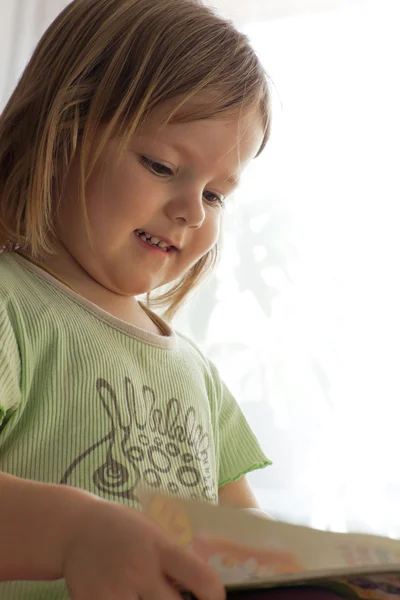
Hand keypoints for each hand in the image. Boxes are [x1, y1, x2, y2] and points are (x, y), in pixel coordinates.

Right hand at [62, 498, 224, 599]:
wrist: (76, 527)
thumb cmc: (123, 530)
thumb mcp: (153, 533)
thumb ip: (174, 560)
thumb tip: (202, 591)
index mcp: (160, 547)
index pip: (201, 577)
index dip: (215, 596)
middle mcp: (139, 569)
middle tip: (172, 599)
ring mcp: (114, 589)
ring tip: (145, 596)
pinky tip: (125, 599)